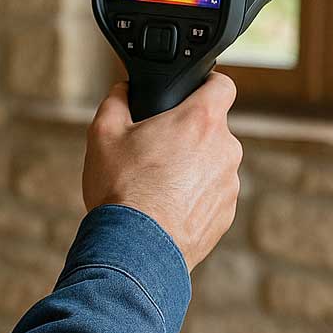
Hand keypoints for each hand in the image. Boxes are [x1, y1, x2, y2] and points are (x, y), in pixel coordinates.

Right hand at [80, 73, 241, 271]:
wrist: (135, 248)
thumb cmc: (121, 188)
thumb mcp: (103, 133)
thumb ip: (116, 100)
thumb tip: (123, 90)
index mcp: (200, 121)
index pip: (222, 85)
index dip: (207, 84)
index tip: (191, 93)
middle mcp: (225, 149)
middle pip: (212, 129)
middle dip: (188, 134)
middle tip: (155, 148)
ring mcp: (230, 185)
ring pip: (212, 164)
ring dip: (192, 168)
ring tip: (157, 185)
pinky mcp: (226, 215)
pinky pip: (212, 195)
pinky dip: (194, 197)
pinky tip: (165, 208)